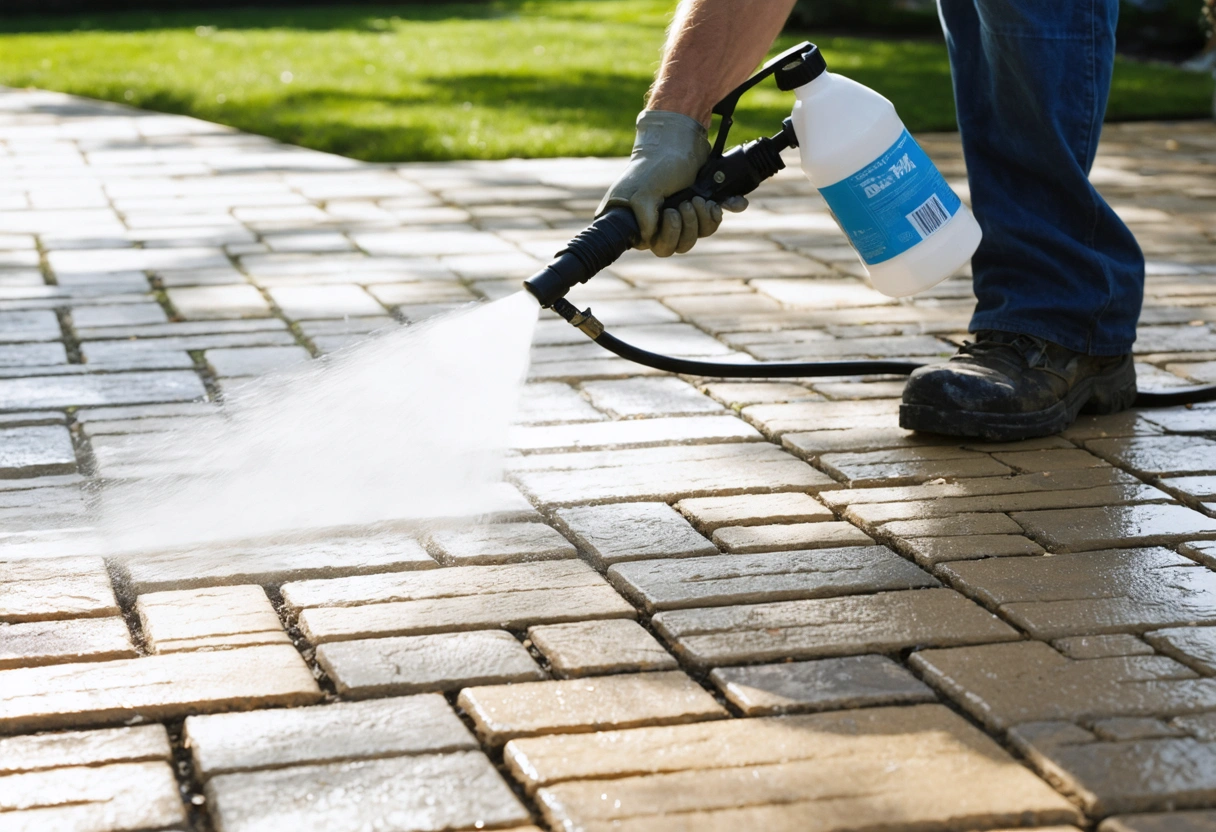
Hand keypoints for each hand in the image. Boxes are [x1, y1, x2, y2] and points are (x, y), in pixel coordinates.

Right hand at [597, 109, 748, 257]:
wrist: (679, 138)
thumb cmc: (656, 164)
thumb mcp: (644, 192)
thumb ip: (643, 217)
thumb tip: (649, 239)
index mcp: (640, 220)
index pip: (654, 244)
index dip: (666, 236)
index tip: (669, 214)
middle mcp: (660, 220)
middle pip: (678, 245)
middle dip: (687, 228)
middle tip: (686, 204)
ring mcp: (681, 213)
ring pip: (696, 235)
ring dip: (701, 220)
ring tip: (698, 198)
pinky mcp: (699, 206)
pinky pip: (712, 221)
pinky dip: (718, 213)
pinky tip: (719, 204)